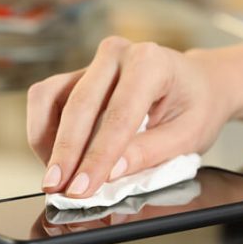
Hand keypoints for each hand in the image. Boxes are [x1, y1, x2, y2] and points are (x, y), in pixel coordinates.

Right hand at [26, 36, 232, 197]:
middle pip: (79, 105)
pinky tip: (55, 156)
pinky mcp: (75, 75)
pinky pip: (46, 99)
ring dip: (46, 140)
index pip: (118, 116)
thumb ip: (150, 152)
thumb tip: (111, 172)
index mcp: (150, 63)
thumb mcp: (190, 135)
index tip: (82, 188)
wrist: (198, 83)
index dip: (97, 157)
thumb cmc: (196, 106)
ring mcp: (91, 62)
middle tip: (57, 187)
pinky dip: (44, 130)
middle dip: (65, 152)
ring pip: (50, 98)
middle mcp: (116, 54)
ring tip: (55, 175)